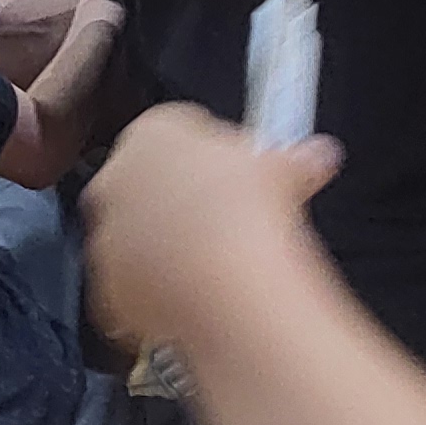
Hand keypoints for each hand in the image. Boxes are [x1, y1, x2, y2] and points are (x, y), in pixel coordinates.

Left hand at [83, 104, 343, 350]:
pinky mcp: (110, 285)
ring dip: (169, 245)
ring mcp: (109, 234)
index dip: (211, 154)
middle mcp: (118, 179)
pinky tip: (199, 293)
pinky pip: (136, 285)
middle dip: (183, 197)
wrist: (226, 286)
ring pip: (140, 236)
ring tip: (217, 259)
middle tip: (229, 215)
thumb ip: (297, 157)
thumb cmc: (246, 216)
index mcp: (151, 133)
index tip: (237, 172)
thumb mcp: (285, 168)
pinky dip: (162, 290)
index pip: (178, 131)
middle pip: (150, 183)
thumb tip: (317, 156)